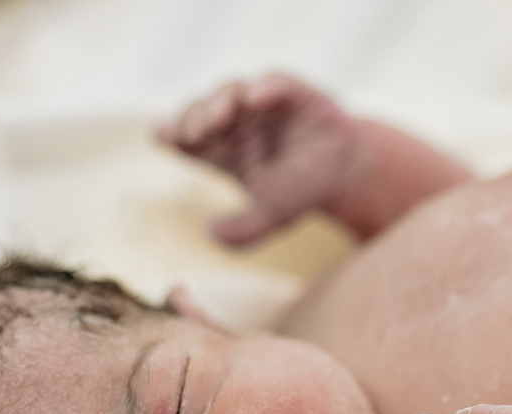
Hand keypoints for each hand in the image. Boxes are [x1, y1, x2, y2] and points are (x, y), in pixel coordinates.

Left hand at [158, 72, 362, 245]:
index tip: (164, 139)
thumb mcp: (272, 216)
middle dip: (193, 117)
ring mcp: (264, 103)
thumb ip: (245, 231)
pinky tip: (255, 99)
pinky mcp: (295, 93)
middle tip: (191, 134)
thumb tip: (211, 233)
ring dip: (220, 102)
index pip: (187, 135)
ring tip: (217, 120)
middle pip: (203, 109)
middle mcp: (238, 121)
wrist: (347, 174)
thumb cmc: (302, 189)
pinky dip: (265, 87)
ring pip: (232, 90)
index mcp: (223, 147)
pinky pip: (276, 82)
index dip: (173, 133)